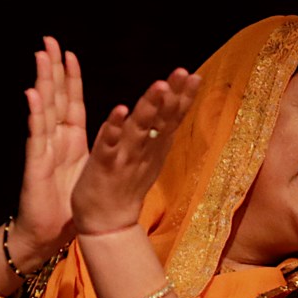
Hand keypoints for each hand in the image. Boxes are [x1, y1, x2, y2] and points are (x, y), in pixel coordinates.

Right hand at [13, 36, 88, 258]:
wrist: (49, 234)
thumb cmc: (68, 205)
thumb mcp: (86, 171)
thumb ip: (92, 150)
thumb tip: (110, 134)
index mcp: (70, 141)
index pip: (70, 102)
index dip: (70, 78)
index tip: (69, 53)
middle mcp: (55, 140)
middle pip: (55, 98)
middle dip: (52, 69)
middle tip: (49, 41)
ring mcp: (44, 150)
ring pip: (44, 110)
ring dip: (43, 83)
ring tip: (40, 58)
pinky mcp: (36, 165)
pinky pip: (37, 136)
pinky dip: (35, 115)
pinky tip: (33, 96)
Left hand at [71, 67, 200, 234]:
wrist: (107, 225)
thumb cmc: (125, 186)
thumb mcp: (150, 157)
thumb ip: (160, 132)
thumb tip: (175, 105)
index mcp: (153, 147)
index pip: (172, 118)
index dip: (184, 97)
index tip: (194, 74)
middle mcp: (143, 151)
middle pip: (162, 121)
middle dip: (173, 96)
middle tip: (184, 73)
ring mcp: (124, 159)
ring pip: (139, 129)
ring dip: (149, 108)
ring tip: (159, 86)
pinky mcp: (103, 167)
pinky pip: (109, 145)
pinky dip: (114, 128)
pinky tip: (120, 110)